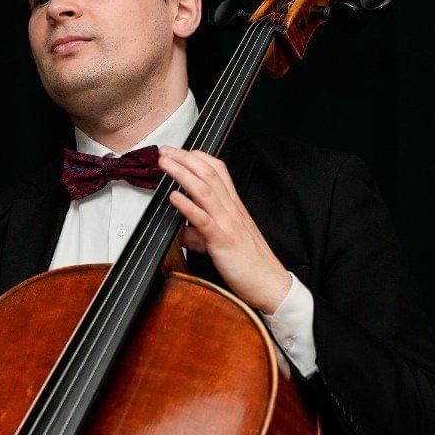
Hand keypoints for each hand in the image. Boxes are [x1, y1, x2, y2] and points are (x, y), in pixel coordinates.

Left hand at [156, 146, 292, 313]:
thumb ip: (201, 235)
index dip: (197, 157)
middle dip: (185, 158)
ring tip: (165, 163)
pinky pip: (204, 220)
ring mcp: (228, 224)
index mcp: (233, 207)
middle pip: (208, 174)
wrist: (270, 285)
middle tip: (165, 150)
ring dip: (182, 174)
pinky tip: (174, 197)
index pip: (218, 171)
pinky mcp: (223, 241)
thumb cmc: (249, 265)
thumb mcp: (222, 244)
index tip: (178, 151)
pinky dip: (188, 206)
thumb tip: (183, 232)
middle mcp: (231, 210)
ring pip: (205, 190)